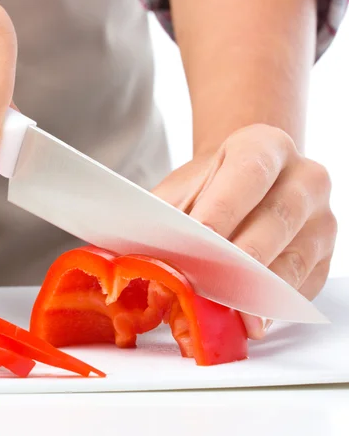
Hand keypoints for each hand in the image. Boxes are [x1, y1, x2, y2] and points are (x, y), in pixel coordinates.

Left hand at [152, 124, 336, 338]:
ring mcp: (321, 219)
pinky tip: (244, 319)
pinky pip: (300, 287)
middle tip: (206, 285)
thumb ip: (164, 216)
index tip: (200, 237)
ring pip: (292, 260)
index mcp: (266, 146)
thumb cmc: (208, 188)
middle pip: (276, 220)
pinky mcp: (323, 258)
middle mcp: (304, 178)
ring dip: (254, 291)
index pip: (249, 173)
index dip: (224, 207)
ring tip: (222, 311)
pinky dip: (270, 307)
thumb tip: (142, 254)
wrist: (243, 185)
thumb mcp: (183, 188)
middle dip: (237, 259)